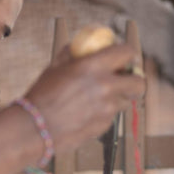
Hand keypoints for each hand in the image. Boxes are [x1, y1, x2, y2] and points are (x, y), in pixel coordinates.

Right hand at [26, 43, 144, 152]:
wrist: (34, 128)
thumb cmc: (41, 96)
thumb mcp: (54, 67)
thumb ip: (72, 53)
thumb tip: (81, 45)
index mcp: (94, 66)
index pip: (127, 53)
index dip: (129, 54)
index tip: (126, 58)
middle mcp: (106, 87)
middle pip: (138, 83)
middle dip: (134, 80)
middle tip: (125, 81)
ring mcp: (107, 109)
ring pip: (125, 102)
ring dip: (117, 99)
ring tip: (98, 100)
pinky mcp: (103, 126)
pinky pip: (111, 117)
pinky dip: (103, 114)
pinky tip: (86, 114)